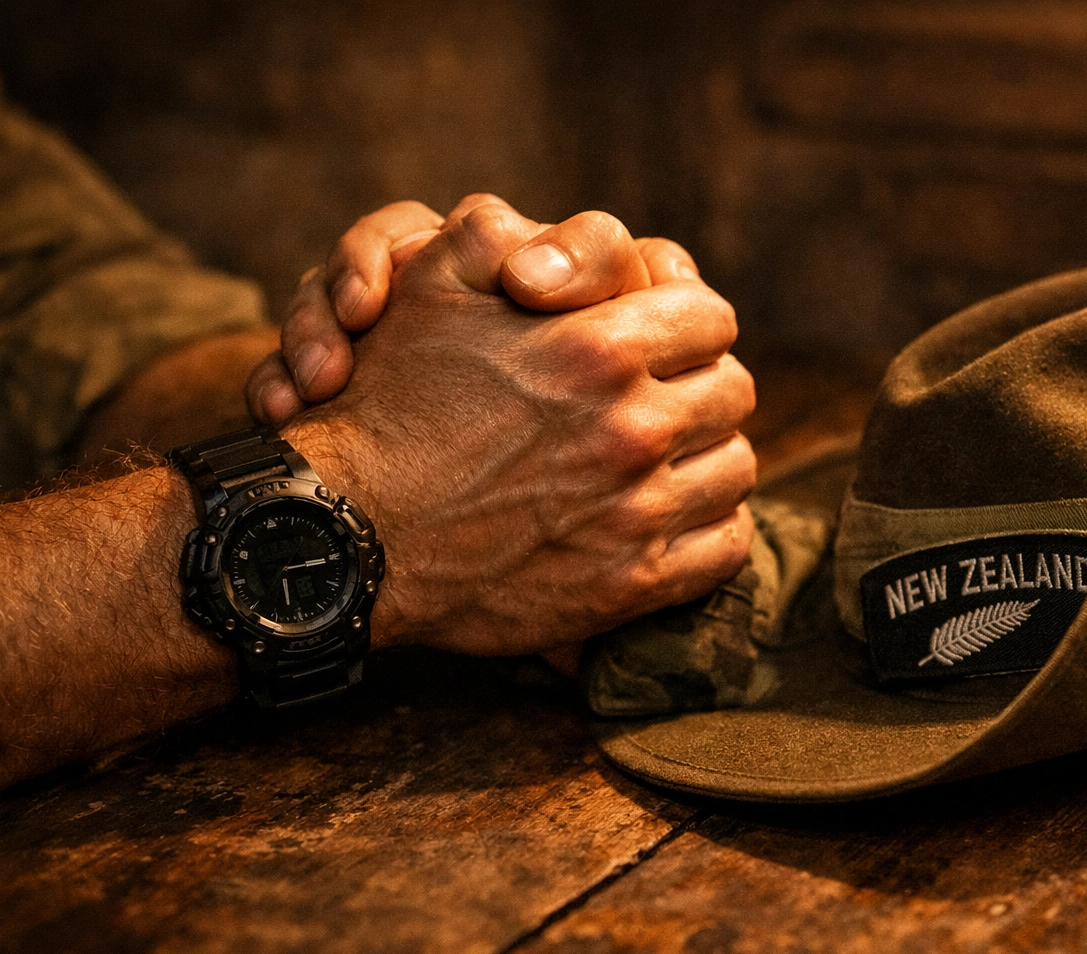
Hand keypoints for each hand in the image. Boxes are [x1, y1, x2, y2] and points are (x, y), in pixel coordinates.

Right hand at [284, 199, 756, 655]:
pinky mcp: (632, 583)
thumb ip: (512, 237)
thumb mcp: (433, 283)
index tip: (668, 338)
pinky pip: (725, 547)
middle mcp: (631, 429)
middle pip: (731, 390)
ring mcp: (637, 512)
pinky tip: (676, 517)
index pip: (710, 316)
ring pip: (735, 467)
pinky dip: (712, 529)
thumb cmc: (390, 403)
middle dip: (702, 384)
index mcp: (599, 348)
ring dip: (709, 454)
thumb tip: (581, 244)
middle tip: (669, 396)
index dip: (690, 320)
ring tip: (672, 455)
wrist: (351, 535)